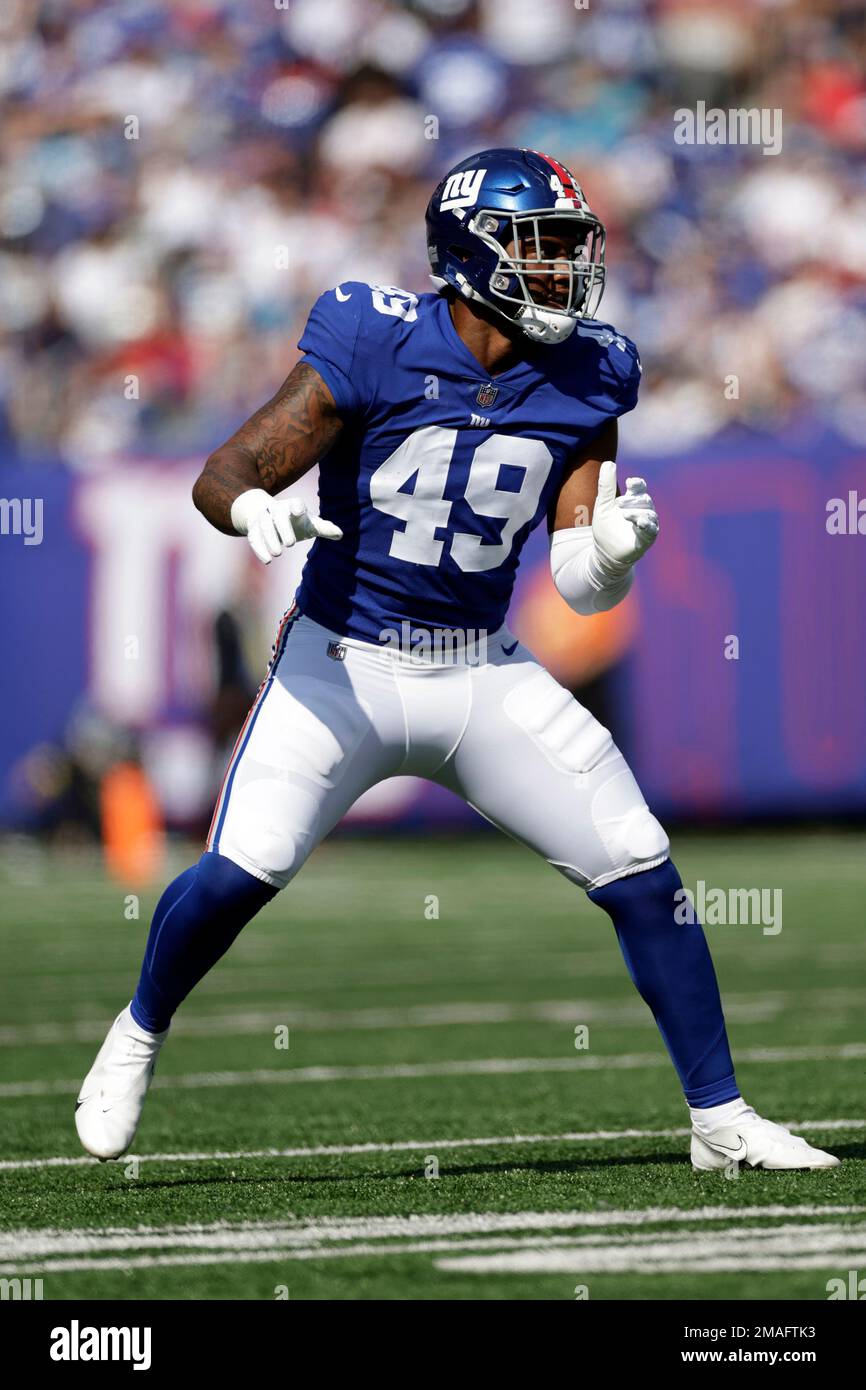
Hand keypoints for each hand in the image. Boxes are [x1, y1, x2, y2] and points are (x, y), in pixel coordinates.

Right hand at [230, 488, 342, 564]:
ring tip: (278, 554)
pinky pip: (254, 537)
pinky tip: (267, 561)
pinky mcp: (253, 528)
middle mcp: (277, 509)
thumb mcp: (310, 524)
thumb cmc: (296, 521)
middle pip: (278, 516)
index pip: (296, 503)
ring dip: (270, 539)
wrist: (269, 515)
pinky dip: (259, 548)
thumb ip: (324, 528)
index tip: (298, 511)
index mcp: (293, 506)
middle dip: (283, 528)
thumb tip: (340, 534)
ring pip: (264, 525)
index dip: (297, 506)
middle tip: (290, 544)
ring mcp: (263, 518)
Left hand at [591, 460, 658, 574]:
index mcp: (632, 501)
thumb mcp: (602, 504)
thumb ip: (605, 485)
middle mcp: (642, 511)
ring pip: (649, 514)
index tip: (629, 482)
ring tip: (625, 514)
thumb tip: (609, 462)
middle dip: (633, 500)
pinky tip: (640, 523)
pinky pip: (651, 530)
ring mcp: (646, 525)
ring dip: (637, 513)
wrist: (603, 552)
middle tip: (619, 503)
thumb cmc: (605, 527)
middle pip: (645, 500)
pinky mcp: (646, 539)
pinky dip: (647, 525)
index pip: (640, 488)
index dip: (637, 484)